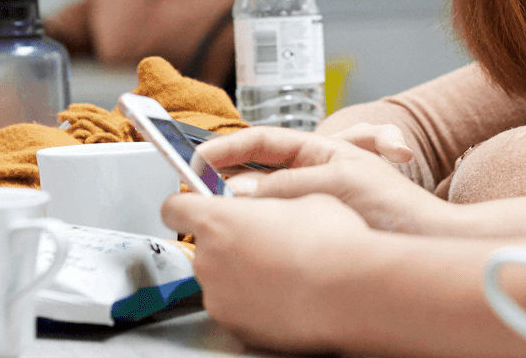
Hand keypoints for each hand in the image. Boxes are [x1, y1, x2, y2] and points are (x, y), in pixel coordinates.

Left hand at [161, 191, 371, 353]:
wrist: (351, 294)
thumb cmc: (331, 243)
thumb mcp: (304, 197)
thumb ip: (270, 202)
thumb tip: (268, 209)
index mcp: (218, 221)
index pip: (174, 208)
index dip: (185, 204)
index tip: (195, 206)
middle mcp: (209, 261)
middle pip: (203, 247)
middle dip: (227, 243)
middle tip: (265, 241)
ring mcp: (220, 299)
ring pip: (220, 280)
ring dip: (241, 274)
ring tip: (282, 272)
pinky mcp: (236, 328)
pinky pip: (237, 309)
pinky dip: (254, 303)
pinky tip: (286, 296)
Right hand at [194, 127, 454, 234]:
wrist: (424, 240)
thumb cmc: (394, 204)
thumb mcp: (337, 181)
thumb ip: (285, 186)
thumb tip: (236, 194)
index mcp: (317, 151)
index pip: (260, 142)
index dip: (226, 149)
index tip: (197, 163)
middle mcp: (309, 176)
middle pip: (254, 174)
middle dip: (222, 182)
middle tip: (193, 196)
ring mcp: (308, 207)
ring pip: (259, 204)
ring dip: (235, 210)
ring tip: (212, 219)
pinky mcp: (310, 235)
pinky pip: (272, 229)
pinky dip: (254, 232)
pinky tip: (243, 241)